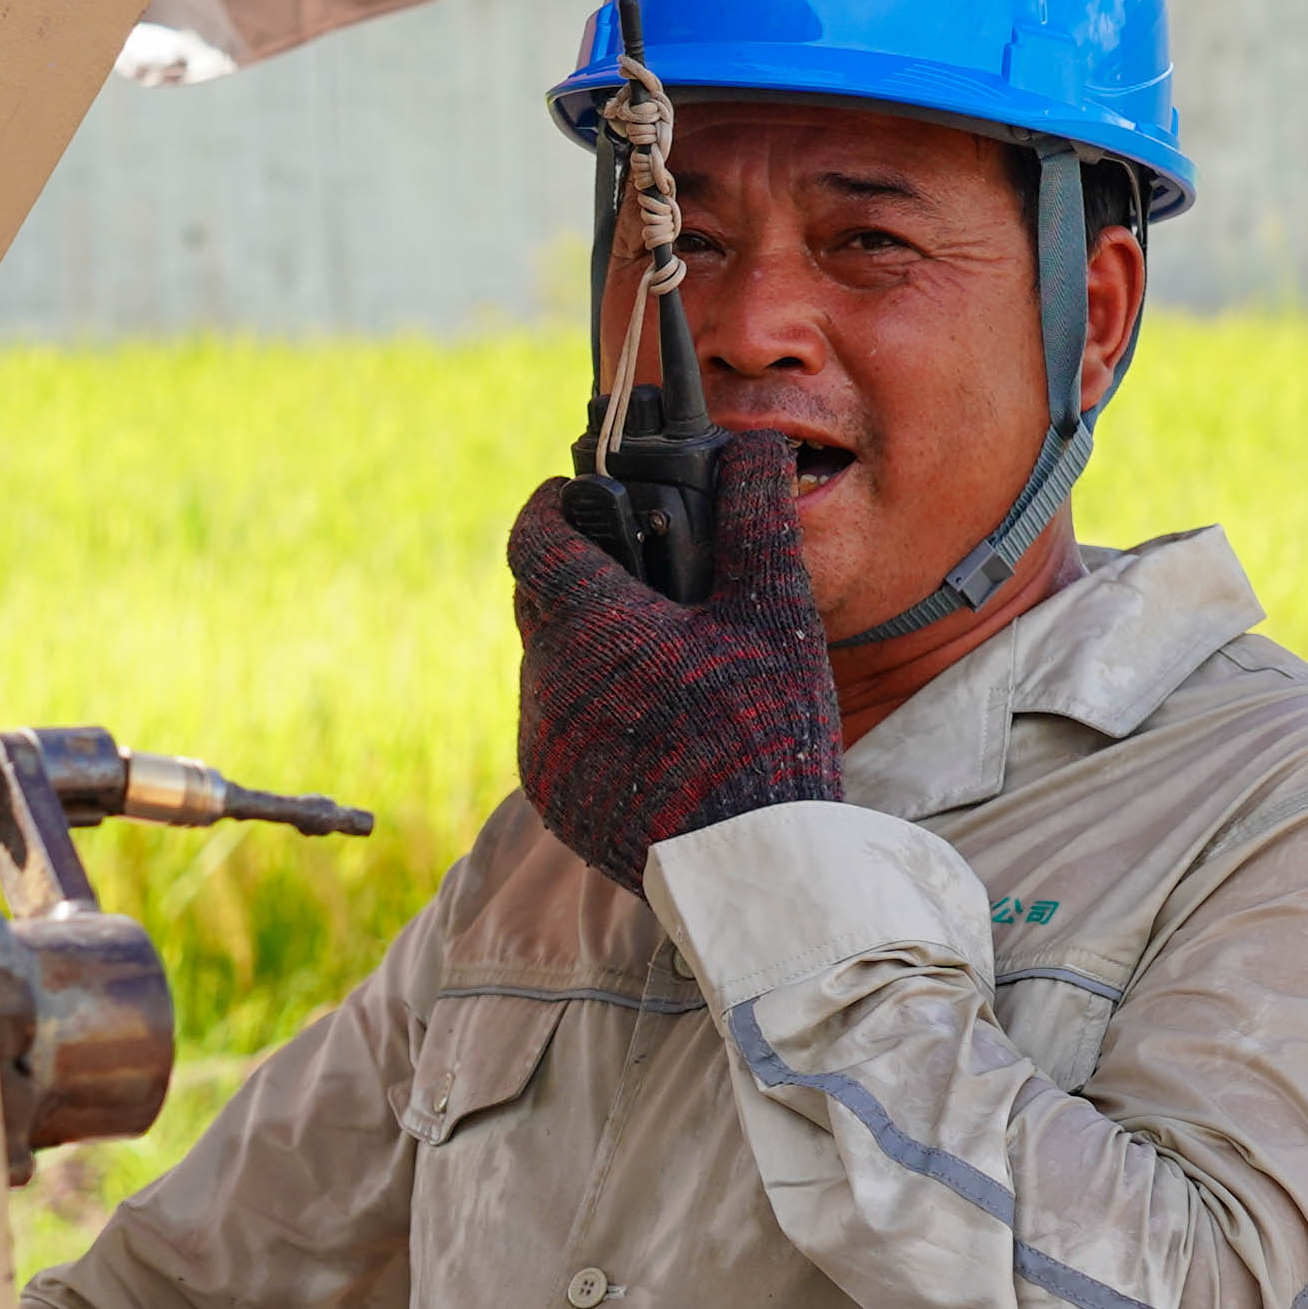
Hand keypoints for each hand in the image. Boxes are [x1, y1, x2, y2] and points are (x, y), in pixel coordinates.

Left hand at [507, 427, 842, 890]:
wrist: (747, 864)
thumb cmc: (763, 732)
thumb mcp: (773, 611)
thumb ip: (755, 517)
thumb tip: (754, 443)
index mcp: (589, 623)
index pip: (533, 536)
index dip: (551, 505)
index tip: (573, 494)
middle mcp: (547, 679)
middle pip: (536, 599)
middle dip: (573, 574)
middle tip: (632, 573)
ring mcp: (543, 742)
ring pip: (545, 666)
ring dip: (583, 648)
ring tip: (654, 655)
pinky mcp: (551, 794)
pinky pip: (554, 728)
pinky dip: (589, 711)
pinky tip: (647, 723)